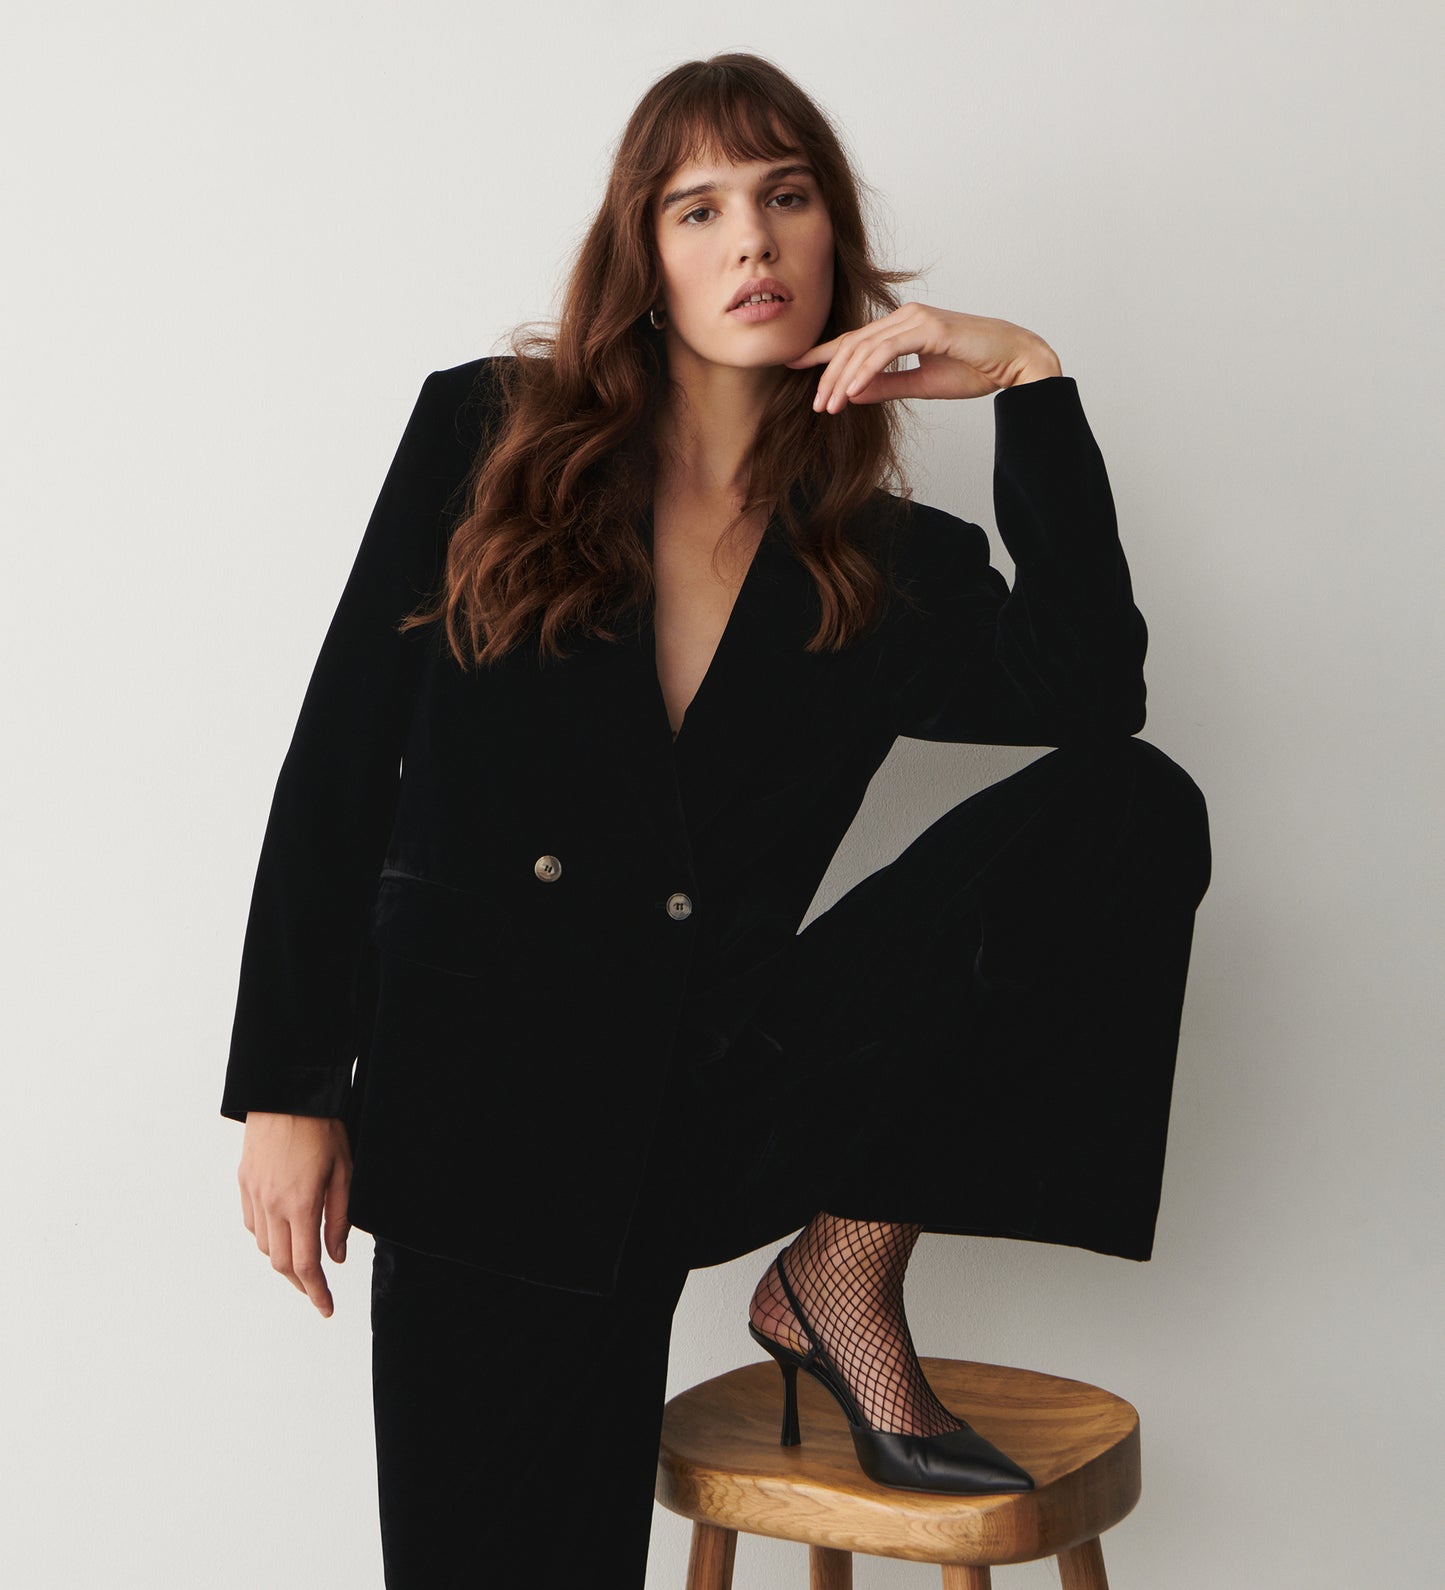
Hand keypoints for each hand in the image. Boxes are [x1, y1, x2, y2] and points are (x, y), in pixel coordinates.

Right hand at [238, 1112, 352, 1317]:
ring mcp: (254, 1195)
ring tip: (302, 1261)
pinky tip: (282, 1232)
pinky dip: (267, 1237)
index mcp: (300, 1205)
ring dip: (283, 1260)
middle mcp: (272, 1206)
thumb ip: (339, 1218)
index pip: (306, 1265)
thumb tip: (337, 1256)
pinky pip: (252, 1224)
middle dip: (301, 1284)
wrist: (286, 1093)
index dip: (317, 1292)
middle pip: (282, 1263)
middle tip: (317, 1291)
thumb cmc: (321, 1128)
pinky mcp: (244, 1183)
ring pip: (264, 1246)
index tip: (326, 1308)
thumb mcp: (344, 1172)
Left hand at [786, 303, 1062, 412]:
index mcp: (903, 327)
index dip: (823, 354)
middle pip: (853, 344)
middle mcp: (905, 317)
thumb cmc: (976, 368)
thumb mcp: (922, 383)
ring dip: (842, 379)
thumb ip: (887, 386)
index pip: (855, 340)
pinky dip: (865, 372)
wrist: (1014, 361)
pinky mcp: (928, 328)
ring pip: (864, 348)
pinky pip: (885, 351)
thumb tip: (852, 393)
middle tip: (815, 405)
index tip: (796, 368)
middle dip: (828, 374)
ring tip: (827, 406)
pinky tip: (850, 391)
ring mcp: (916, 319)